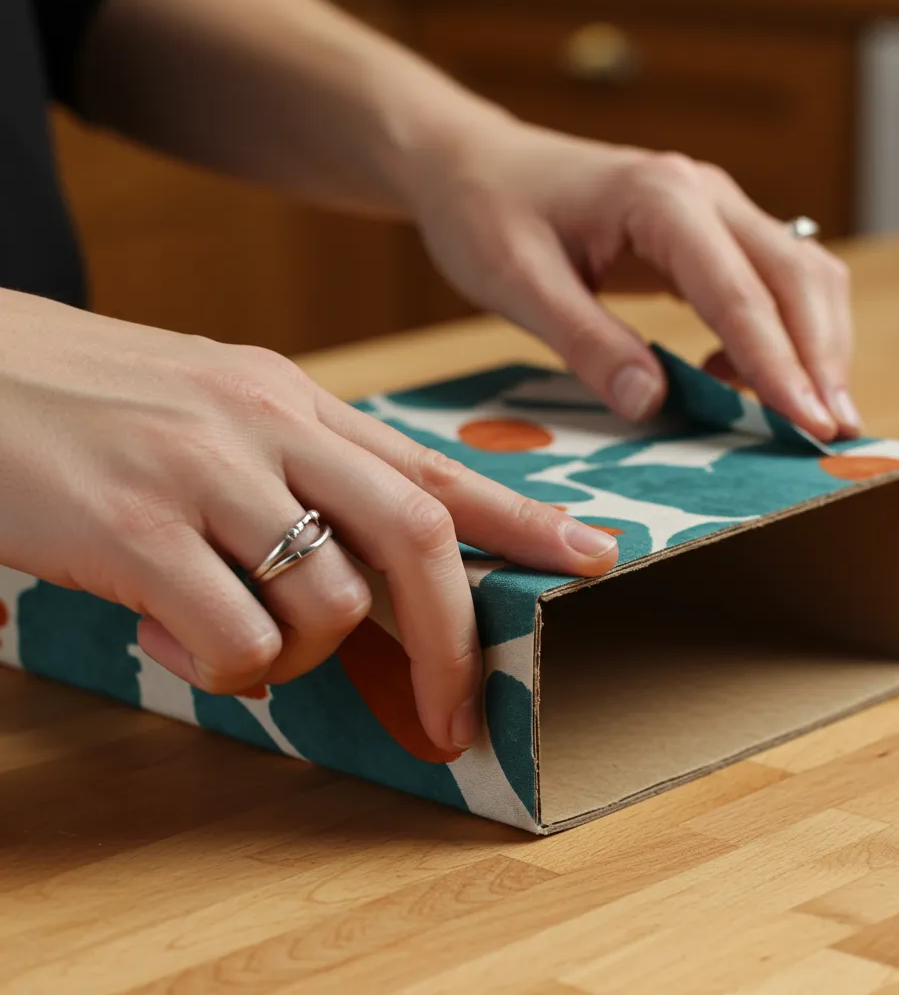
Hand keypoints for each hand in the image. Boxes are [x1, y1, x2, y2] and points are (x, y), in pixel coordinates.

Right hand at [0, 290, 618, 751]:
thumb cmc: (94, 402)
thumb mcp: (215, 413)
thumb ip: (299, 477)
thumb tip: (365, 572)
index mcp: (297, 400)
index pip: (436, 465)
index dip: (525, 519)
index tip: (592, 556)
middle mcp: (269, 427)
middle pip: (420, 534)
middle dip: (455, 636)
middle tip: (458, 711)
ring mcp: (206, 475)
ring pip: (328, 603)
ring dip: (300, 656)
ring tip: (229, 640)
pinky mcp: (137, 531)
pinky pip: (234, 640)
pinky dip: (222, 668)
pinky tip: (164, 632)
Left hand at [410, 122, 857, 440]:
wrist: (475, 166)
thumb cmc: (487, 214)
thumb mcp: (520, 284)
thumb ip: (588, 342)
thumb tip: (653, 404)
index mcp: (662, 197)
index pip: (740, 294)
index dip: (778, 366)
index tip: (810, 426)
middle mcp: (704, 193)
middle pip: (798, 277)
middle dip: (822, 359)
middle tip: (833, 436)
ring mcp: (712, 208)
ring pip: (798, 276)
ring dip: (813, 347)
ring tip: (806, 418)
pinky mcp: (705, 231)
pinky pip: (766, 282)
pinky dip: (776, 334)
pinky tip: (735, 379)